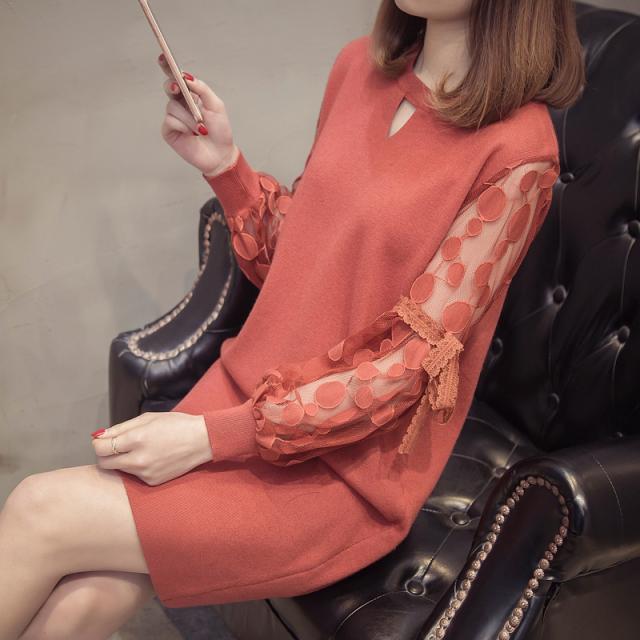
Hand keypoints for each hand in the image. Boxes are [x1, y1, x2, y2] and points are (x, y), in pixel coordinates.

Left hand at [92, 412, 212, 484]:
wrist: (202, 440)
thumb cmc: (176, 425)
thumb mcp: (148, 418)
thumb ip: (121, 428)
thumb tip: (99, 436)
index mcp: (137, 439)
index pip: (100, 448)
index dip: (99, 443)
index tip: (103, 440)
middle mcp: (139, 460)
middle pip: (104, 463)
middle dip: (106, 454)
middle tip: (117, 446)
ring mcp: (146, 473)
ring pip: (119, 470)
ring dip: (122, 460)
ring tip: (140, 450)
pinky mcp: (152, 482)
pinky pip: (134, 476)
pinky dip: (137, 468)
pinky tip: (152, 458)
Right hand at [157, 54, 238, 175]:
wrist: (220, 154)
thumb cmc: (220, 131)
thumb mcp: (216, 106)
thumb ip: (202, 89)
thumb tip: (187, 77)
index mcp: (191, 96)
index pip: (177, 79)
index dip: (168, 67)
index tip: (163, 57)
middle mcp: (180, 105)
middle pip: (169, 88)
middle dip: (173, 86)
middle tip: (177, 87)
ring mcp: (174, 118)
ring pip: (172, 106)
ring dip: (188, 117)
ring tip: (201, 128)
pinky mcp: (169, 131)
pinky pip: (170, 121)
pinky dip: (183, 126)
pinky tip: (191, 134)